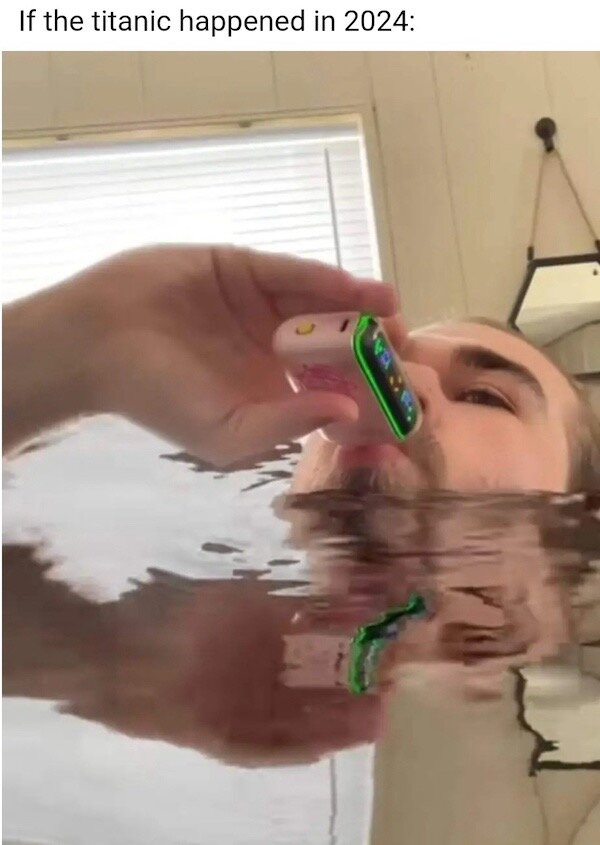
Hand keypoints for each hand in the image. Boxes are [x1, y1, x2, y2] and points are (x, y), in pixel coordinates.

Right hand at [3, 245, 396, 463]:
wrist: (96, 343)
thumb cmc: (159, 398)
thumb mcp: (227, 433)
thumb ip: (286, 425)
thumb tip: (347, 415)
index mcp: (273, 390)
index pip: (333, 389)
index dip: (368, 394)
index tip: (401, 401)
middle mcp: (274, 347)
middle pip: (337, 344)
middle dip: (374, 347)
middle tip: (406, 352)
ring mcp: (260, 305)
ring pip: (322, 305)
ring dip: (360, 309)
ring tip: (395, 316)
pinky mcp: (243, 268)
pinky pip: (292, 274)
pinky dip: (325, 279)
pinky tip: (358, 290)